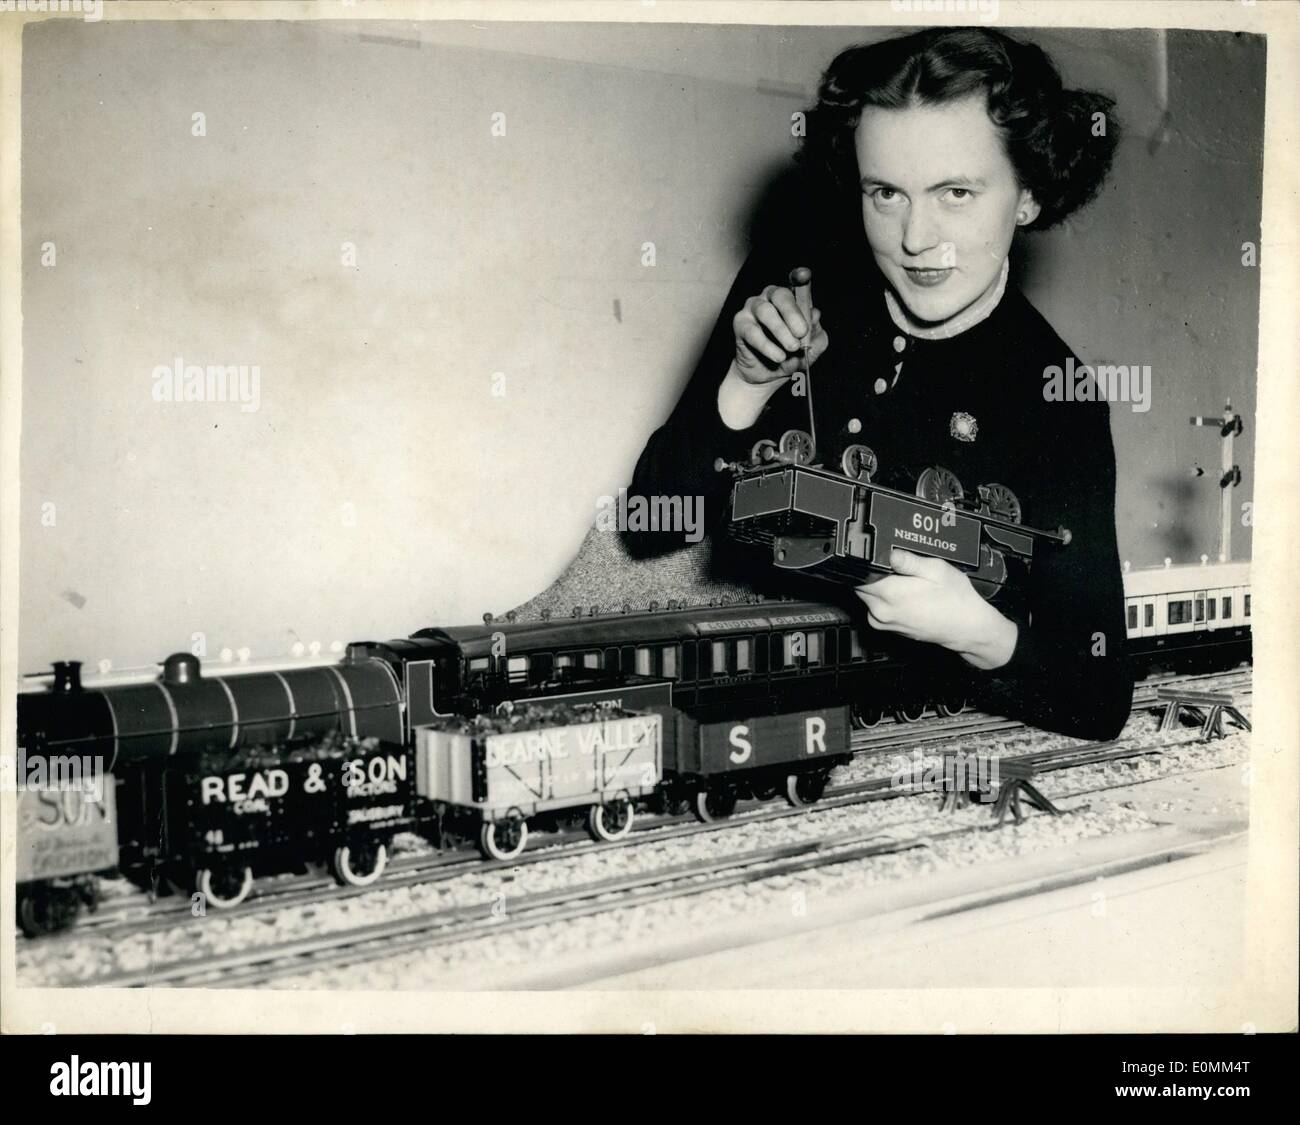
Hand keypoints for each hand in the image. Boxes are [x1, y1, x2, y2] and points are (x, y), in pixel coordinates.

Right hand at [732, 283, 828, 384]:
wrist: (768, 376)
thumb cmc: (791, 356)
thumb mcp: (811, 348)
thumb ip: (816, 333)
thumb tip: (814, 315)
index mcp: (790, 298)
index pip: (798, 288)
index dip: (804, 300)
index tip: (811, 316)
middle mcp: (770, 298)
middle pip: (779, 294)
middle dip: (792, 313)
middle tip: (801, 333)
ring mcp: (752, 308)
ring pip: (765, 311)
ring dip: (781, 330)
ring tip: (792, 348)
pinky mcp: (740, 323)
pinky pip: (752, 331)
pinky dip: (767, 346)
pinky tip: (779, 357)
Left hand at [856, 548, 1017, 670]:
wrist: (966, 628)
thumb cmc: (955, 599)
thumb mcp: (936, 569)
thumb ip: (908, 560)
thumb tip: (889, 552)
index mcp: (889, 593)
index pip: (859, 573)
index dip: (867, 562)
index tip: (878, 557)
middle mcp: (881, 610)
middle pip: (860, 585)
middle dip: (873, 575)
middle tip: (898, 570)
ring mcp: (883, 622)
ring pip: (867, 598)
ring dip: (879, 588)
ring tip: (905, 583)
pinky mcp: (887, 629)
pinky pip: (876, 609)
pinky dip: (885, 601)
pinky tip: (906, 597)